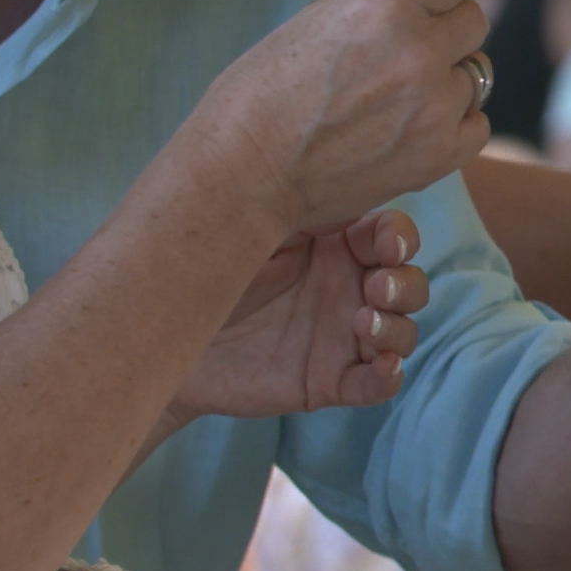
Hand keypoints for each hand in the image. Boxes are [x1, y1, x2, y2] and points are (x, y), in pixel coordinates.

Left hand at [170, 210, 432, 420]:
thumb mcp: (251, 230)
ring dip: (397, 328)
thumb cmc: (204, 271)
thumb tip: (343, 187)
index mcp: (336, 246)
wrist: (161, 334)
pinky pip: (377, 382)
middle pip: (410, 284)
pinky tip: (381, 366)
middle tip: (375, 288)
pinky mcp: (330, 380)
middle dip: (405, 286)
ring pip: (403, 332)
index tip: (386, 248)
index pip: (392, 237)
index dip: (401, 240)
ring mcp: (341, 336)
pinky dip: (388, 375)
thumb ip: (298, 210)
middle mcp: (347, 289)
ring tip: (363, 324)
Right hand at [193, 0, 493, 233]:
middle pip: (474, 20)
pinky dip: (452, 126)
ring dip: (444, 82)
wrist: (244, 172)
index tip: (426, 1)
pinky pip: (477, 124)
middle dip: (444, 31)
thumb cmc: (266, 90)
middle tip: (403, 55)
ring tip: (392, 101)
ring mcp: (433, 106)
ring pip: (474, 75)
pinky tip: (411, 129)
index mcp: (384, 5)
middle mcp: (417, 51)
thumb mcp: (317, 17)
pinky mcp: (440, 154)